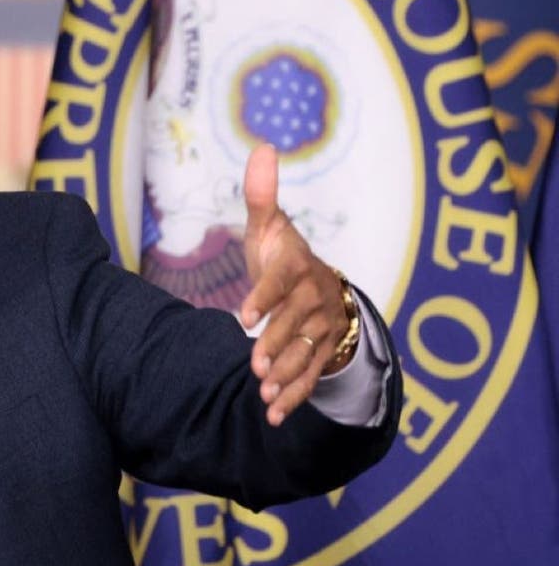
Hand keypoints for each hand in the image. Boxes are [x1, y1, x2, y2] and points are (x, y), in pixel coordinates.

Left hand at [239, 145, 351, 426]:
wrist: (323, 288)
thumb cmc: (284, 256)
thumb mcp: (270, 227)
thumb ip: (262, 195)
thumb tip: (262, 147)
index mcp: (297, 268)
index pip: (281, 283)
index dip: (264, 299)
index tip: (243, 316)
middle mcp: (313, 300)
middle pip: (293, 326)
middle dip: (275, 347)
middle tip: (255, 368)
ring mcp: (320, 330)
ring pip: (305, 356)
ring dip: (287, 378)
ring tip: (263, 397)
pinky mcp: (321, 355)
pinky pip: (310, 378)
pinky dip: (294, 399)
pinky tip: (273, 417)